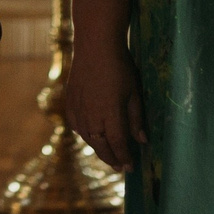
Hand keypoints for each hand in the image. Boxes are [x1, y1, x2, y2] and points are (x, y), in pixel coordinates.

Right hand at [64, 43, 148, 171]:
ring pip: (88, 138)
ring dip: (99, 148)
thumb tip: (142, 141)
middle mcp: (91, 116)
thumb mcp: (134, 93)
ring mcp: (78, 110)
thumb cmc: (120, 67)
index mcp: (110, 114)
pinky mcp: (70, 102)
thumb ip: (136, 119)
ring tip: (108, 153)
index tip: (131, 167)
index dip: (124, 157)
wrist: (95, 46)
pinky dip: (85, 135)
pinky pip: (77, 126)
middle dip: (112, 158)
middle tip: (120, 167)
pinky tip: (92, 136)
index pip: (117, 144)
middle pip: (101, 146)